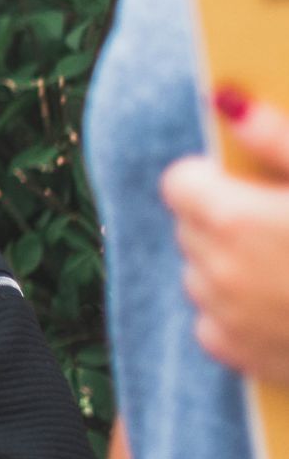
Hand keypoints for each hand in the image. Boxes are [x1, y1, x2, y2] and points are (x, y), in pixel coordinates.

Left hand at [161, 88, 288, 385]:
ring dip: (231, 264)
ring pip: (201, 273)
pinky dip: (239, 311)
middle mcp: (213, 269)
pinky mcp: (237, 354)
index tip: (250, 182)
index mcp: (231, 218)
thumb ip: (281, 141)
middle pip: (190, 226)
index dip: (215, 176)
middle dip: (226, 217)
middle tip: (284, 221)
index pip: (180, 181)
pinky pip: (214, 322)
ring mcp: (223, 316)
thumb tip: (230, 105)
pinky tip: (288, 303)